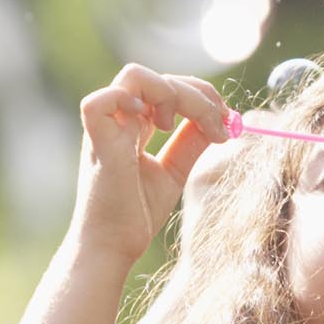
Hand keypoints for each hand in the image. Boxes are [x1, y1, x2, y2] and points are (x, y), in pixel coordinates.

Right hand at [72, 64, 230, 265]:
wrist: (114, 247)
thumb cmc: (136, 214)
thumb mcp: (174, 171)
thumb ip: (191, 142)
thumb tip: (219, 118)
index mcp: (133, 126)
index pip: (168, 88)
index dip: (201, 97)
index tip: (227, 121)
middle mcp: (118, 120)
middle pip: (157, 77)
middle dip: (197, 93)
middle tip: (219, 122)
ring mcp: (104, 128)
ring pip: (134, 76)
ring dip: (170, 93)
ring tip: (179, 127)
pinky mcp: (96, 143)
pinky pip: (101, 101)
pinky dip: (131, 102)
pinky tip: (155, 125)